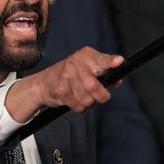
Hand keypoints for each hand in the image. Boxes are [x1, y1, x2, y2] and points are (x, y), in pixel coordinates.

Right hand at [5, 48, 121, 122]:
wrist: (44, 83)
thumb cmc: (70, 74)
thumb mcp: (88, 68)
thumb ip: (104, 73)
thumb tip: (117, 80)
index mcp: (86, 56)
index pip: (101, 59)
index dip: (110, 62)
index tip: (119, 61)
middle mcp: (76, 63)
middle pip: (95, 86)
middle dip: (101, 96)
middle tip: (101, 96)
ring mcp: (66, 77)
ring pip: (87, 99)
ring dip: (89, 103)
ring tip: (84, 96)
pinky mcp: (60, 90)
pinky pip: (78, 106)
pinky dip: (80, 107)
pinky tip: (75, 99)